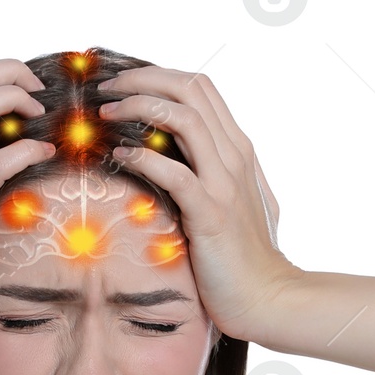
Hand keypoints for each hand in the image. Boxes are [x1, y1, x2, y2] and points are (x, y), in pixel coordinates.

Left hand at [95, 65, 299, 342]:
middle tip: (107, 90)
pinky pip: (174, 173)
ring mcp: (225, 183)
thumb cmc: (243, 258)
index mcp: (238, 150)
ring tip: (106, 115)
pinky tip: (120, 158)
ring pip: (184, 118)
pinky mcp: (211, 214)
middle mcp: (235, 157)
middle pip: (190, 89)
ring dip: (139, 107)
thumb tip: (172, 160)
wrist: (268, 298)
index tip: (122, 84)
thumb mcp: (232, 204)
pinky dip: (143, 158)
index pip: (200, 88)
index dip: (158, 75)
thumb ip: (210, 176)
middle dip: (142, 79)